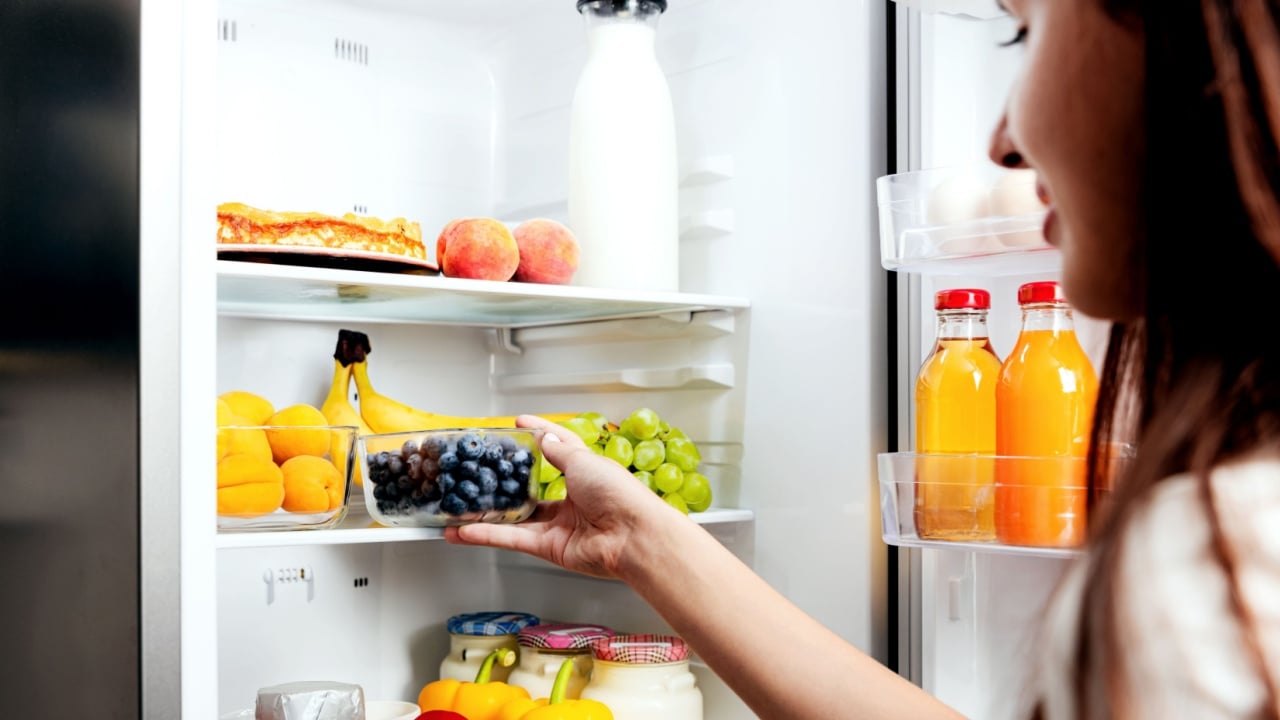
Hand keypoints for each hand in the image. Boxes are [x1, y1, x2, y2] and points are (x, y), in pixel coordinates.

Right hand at [444, 415, 674, 578]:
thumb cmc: (619, 494)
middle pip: (533, 489)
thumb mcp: (584, 460)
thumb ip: (560, 451)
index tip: (519, 424)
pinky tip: (464, 531)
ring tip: (459, 510)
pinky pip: (513, 539)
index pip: (559, 448)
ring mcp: (561, 526)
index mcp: (587, 473)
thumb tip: (546, 437)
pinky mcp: (550, 548)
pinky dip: (487, 535)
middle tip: (480, 474)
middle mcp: (574, 500)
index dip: (540, 435)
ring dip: (487, 515)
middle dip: (507, 484)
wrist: (632, 536)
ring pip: (516, 518)